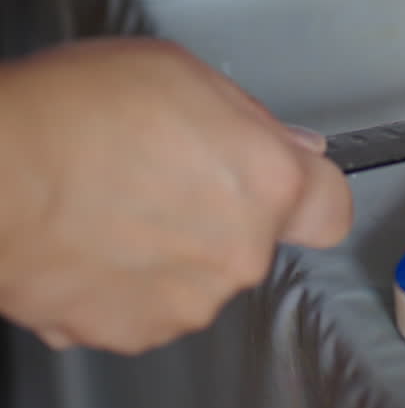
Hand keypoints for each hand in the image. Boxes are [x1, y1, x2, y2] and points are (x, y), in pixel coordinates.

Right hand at [0, 39, 352, 354]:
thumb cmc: (70, 112)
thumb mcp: (180, 74)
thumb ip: (249, 120)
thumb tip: (288, 146)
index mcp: (268, 185)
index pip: (331, 209)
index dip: (308, 194)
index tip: (284, 184)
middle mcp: (240, 254)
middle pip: (254, 239)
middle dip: (222, 214)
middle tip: (162, 178)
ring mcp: (187, 302)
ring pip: (199, 276)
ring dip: (172, 252)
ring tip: (111, 208)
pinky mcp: (132, 332)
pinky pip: (145, 306)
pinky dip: (124, 284)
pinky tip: (87, 242)